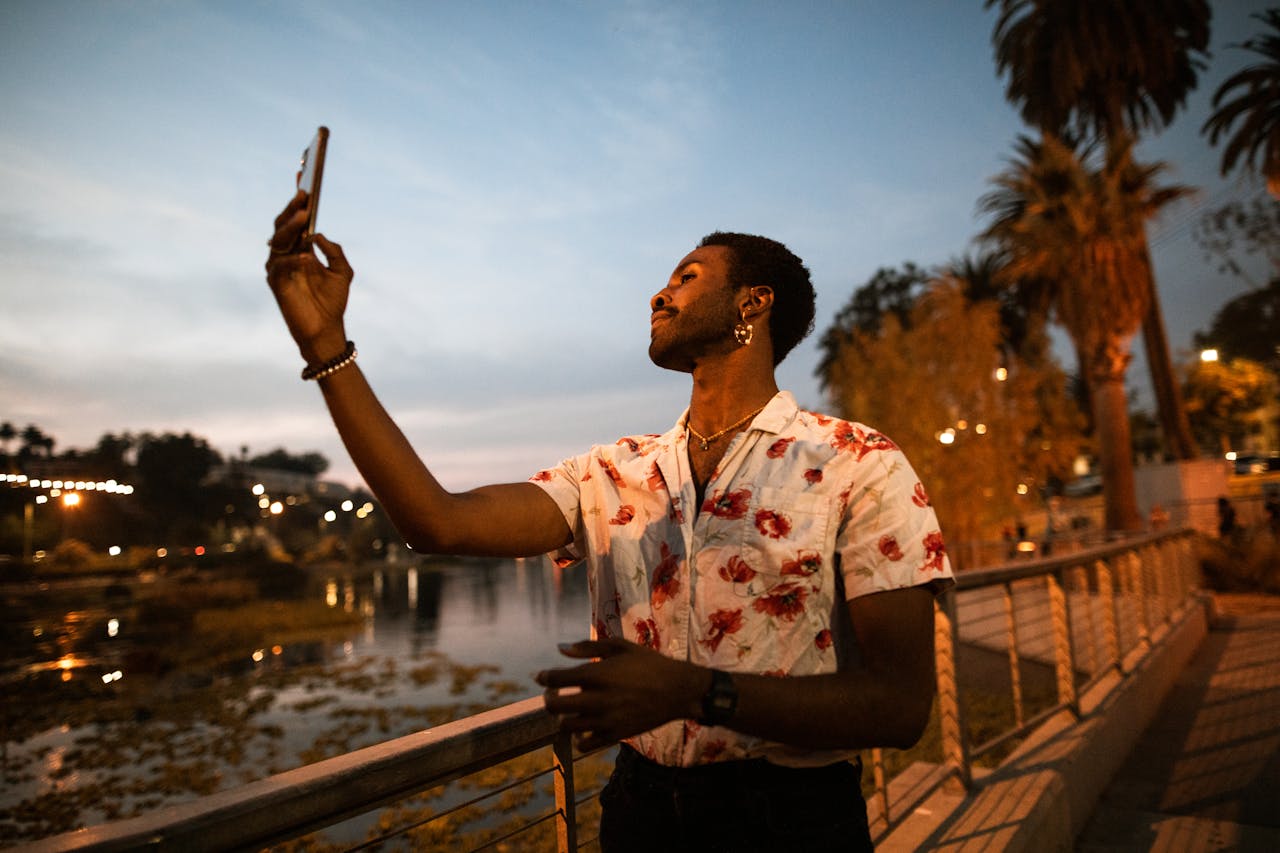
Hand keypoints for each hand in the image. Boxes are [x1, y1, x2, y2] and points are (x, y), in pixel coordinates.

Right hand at [265, 191, 352, 363]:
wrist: (326, 330)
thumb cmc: (332, 302)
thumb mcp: (343, 272)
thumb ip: (334, 251)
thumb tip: (318, 235)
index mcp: (302, 248)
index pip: (297, 220)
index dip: (298, 200)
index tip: (303, 178)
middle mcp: (288, 254)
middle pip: (284, 224)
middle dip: (293, 209)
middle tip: (304, 196)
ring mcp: (279, 266)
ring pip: (279, 239)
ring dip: (291, 226)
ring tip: (304, 215)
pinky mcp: (275, 282)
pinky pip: (279, 264)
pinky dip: (291, 259)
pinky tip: (304, 256)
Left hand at [536, 638, 704, 751]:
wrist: (677, 690)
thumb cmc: (648, 663)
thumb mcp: (620, 647)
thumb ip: (587, 647)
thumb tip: (560, 647)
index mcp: (596, 675)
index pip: (554, 679)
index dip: (544, 677)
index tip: (544, 677)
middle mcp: (596, 700)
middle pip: (554, 706)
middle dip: (549, 699)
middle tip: (554, 694)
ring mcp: (605, 721)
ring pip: (567, 727)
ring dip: (564, 717)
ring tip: (571, 710)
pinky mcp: (614, 736)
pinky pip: (584, 745)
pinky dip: (579, 738)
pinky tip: (585, 727)